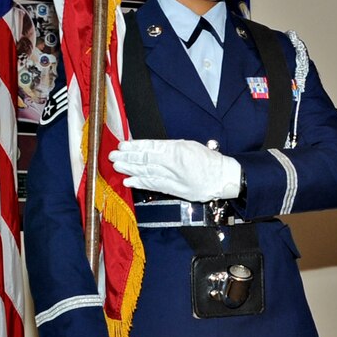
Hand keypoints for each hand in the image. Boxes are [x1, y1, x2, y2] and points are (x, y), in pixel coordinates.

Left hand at [109, 138, 241, 201]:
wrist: (223, 178)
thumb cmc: (208, 160)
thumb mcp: (189, 146)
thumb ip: (169, 148)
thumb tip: (149, 148)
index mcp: (178, 150)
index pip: (152, 148)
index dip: (135, 147)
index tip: (122, 146)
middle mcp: (175, 164)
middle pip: (147, 161)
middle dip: (129, 158)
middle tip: (113, 156)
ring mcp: (175, 179)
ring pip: (148, 173)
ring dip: (131, 170)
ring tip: (118, 167)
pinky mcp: (176, 190)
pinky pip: (155, 186)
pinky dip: (141, 184)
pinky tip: (129, 182)